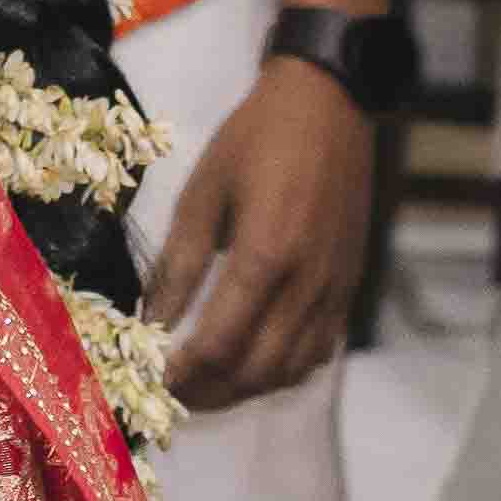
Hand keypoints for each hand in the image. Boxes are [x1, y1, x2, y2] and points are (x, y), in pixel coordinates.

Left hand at [150, 49, 374, 409]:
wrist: (329, 106)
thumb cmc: (256, 139)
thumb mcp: (203, 191)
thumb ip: (178, 263)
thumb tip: (150, 321)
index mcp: (266, 255)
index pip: (222, 344)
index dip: (186, 373)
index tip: (156, 379)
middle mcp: (308, 284)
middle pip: (258, 370)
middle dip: (211, 393)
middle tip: (174, 394)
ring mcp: (335, 290)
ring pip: (292, 370)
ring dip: (247, 390)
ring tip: (206, 386)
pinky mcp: (349, 287)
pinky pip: (319, 351)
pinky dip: (284, 371)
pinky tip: (253, 364)